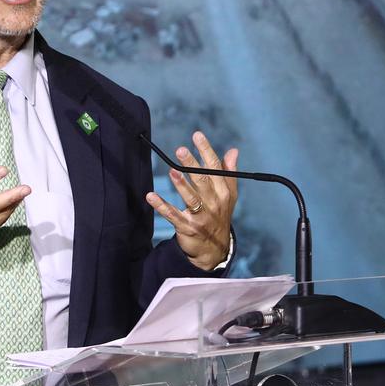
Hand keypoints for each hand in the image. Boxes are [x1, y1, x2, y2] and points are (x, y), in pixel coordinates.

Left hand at [146, 131, 237, 271]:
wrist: (214, 249)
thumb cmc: (220, 216)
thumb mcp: (229, 195)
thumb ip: (229, 172)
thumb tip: (233, 151)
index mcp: (223, 193)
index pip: (216, 168)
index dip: (206, 151)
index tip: (197, 136)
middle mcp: (214, 203)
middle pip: (203, 181)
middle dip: (192, 165)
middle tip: (181, 150)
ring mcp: (201, 216)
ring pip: (191, 198)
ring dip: (181, 185)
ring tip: (172, 171)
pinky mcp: (187, 227)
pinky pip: (173, 215)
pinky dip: (161, 206)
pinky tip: (151, 196)